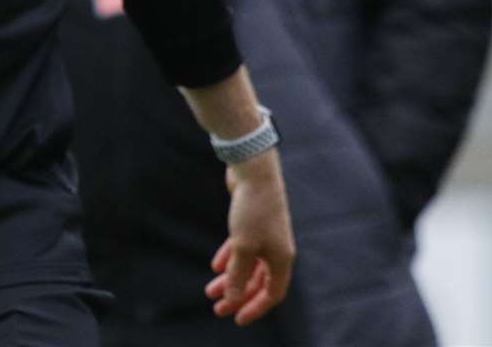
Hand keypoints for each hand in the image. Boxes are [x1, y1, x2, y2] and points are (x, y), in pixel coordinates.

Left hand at [205, 152, 295, 324]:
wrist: (253, 171)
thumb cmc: (252, 209)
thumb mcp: (243, 246)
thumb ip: (238, 274)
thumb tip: (233, 299)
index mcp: (282, 259)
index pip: (272, 293)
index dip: (255, 308)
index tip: (236, 319)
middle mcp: (277, 250)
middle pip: (258, 282)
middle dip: (238, 296)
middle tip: (217, 308)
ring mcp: (265, 236)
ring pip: (248, 265)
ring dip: (230, 279)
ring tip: (210, 290)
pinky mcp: (252, 223)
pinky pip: (242, 249)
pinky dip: (230, 258)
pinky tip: (215, 266)